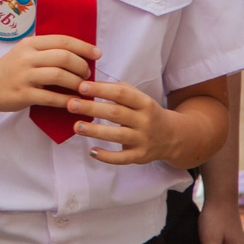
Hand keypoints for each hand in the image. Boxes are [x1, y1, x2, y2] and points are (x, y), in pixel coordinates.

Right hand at [0, 33, 99, 117]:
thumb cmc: (10, 69)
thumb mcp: (25, 53)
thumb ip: (47, 51)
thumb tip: (79, 54)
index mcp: (30, 44)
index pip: (62, 40)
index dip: (83, 47)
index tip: (97, 54)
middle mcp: (27, 57)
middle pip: (64, 57)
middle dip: (82, 66)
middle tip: (88, 74)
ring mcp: (24, 76)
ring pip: (59, 75)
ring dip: (76, 82)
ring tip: (82, 88)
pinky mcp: (23, 94)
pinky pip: (51, 97)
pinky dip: (66, 100)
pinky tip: (74, 102)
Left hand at [69, 78, 184, 165]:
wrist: (172, 136)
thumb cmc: (146, 113)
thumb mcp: (140, 98)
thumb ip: (119, 90)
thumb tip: (91, 85)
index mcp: (144, 103)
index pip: (121, 94)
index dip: (101, 90)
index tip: (82, 87)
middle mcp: (145, 121)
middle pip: (116, 113)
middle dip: (92, 108)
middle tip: (71, 104)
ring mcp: (143, 140)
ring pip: (117, 135)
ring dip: (95, 131)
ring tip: (76, 126)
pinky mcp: (139, 156)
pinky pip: (121, 158)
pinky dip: (106, 156)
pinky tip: (92, 151)